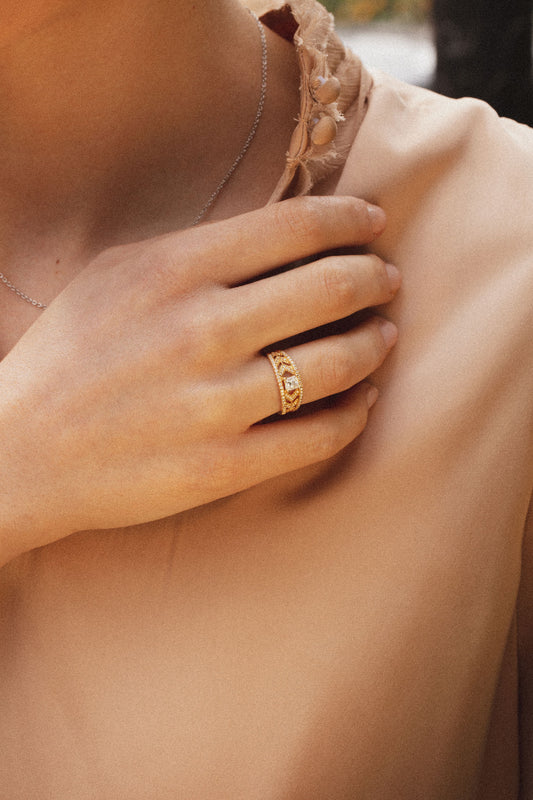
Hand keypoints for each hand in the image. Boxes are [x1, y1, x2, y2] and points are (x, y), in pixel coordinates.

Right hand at [0, 196, 398, 560]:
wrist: (21, 452)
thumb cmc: (67, 357)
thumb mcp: (115, 275)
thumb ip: (195, 250)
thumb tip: (283, 237)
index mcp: (172, 271)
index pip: (294, 227)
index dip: (349, 221)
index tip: (372, 224)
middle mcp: (201, 330)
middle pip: (329, 289)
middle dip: (375, 278)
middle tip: (386, 280)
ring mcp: (215, 402)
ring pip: (337, 363)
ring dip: (375, 343)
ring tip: (383, 335)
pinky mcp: (224, 465)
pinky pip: (318, 435)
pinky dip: (355, 412)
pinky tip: (362, 399)